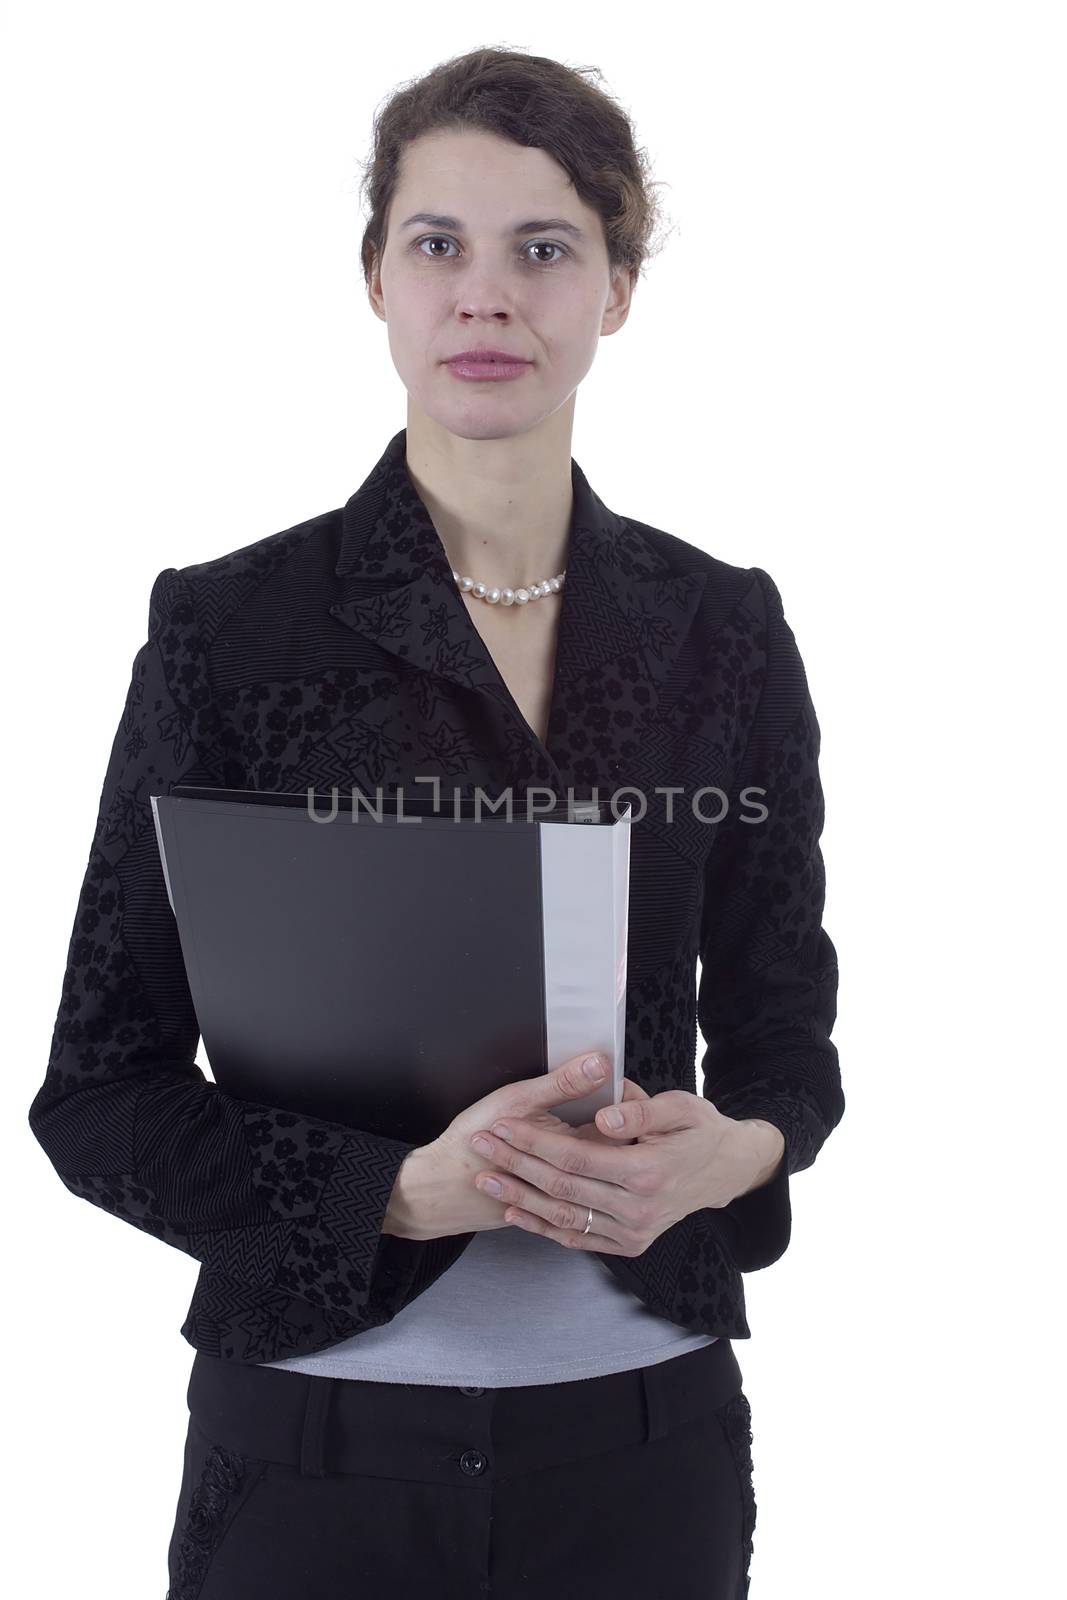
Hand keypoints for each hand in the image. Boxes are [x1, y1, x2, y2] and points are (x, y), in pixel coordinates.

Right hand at [383, 1050, 617, 1240]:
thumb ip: (563, 1084)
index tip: (622, 1090)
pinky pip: (575, 1195)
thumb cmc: (472, 1145)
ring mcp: (562, 1204)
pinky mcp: (548, 1212)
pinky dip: (577, 1179)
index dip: (624, 1110)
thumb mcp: (518, 1101)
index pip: (620, 1133)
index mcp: (573, 1154)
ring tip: (592, 1133)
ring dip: (599, 1159)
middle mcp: (574, 1185)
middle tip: (615, 1107)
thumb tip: (600, 1063)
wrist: (437, 1189)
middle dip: (617, 1133)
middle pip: (614, 1158)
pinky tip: (569, 1162)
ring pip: (597, 1179)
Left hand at [464, 1089, 773, 1256]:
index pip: (576, 1158)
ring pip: (564, 1218)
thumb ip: (640, 1111)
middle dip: (515, 1165)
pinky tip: (515, 1209)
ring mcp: (634, 1232)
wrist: (725, 1171)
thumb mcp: (680, 1108)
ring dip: (520, 1198)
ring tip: (486, 1176)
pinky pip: (577, 1238)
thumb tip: (603, 1117)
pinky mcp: (629, 1244)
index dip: (534, 1142)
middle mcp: (640, 1209)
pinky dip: (542, 1226)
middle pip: (562, 1188)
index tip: (503, 1124)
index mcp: (649, 1172)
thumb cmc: (700, 1131)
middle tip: (481, 1145)